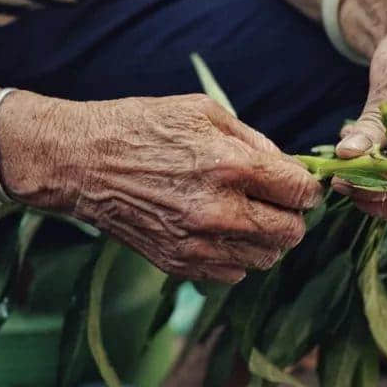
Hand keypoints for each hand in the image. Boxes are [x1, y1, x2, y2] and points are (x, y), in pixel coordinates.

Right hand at [2, 93, 322, 282]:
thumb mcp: (202, 111)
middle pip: (291, 233)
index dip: (306, 188)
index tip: (297, 184)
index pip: (300, 192)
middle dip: (291, 216)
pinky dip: (236, 257)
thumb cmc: (140, 126)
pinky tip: (219, 232)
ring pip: (265, 259)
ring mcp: (197, 243)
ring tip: (246, 216)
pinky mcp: (178, 263)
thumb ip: (252, 140)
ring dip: (266, 240)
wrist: (81, 162)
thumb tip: (287, 165)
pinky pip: (232, 275)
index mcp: (230, 165)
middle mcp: (218, 211)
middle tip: (275, 201)